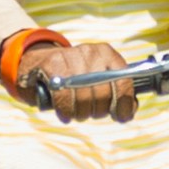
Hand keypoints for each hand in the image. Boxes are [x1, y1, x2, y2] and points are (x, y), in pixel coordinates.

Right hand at [19, 39, 135, 123]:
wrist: (39, 62)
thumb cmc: (73, 75)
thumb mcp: (97, 76)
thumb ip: (115, 91)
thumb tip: (129, 111)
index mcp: (106, 53)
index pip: (123, 80)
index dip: (124, 103)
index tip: (121, 117)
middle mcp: (90, 52)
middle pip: (103, 93)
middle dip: (98, 111)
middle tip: (92, 114)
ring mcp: (70, 57)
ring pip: (84, 98)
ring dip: (82, 113)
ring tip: (78, 114)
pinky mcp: (52, 65)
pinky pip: (64, 98)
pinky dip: (66, 111)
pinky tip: (65, 114)